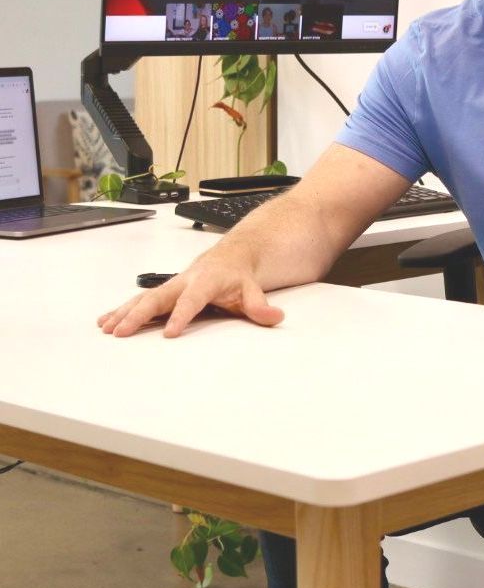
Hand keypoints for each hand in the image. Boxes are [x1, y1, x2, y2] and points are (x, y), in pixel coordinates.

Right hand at [97, 260, 284, 338]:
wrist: (233, 255)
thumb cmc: (239, 274)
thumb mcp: (253, 289)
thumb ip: (260, 305)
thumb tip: (274, 317)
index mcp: (206, 281)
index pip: (192, 300)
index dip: (181, 316)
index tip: (169, 332)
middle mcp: (185, 281)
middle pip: (158, 297)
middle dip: (138, 314)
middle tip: (121, 332)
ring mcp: (173, 285)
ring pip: (145, 298)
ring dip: (125, 312)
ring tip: (107, 328)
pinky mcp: (166, 290)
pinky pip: (141, 300)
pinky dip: (122, 309)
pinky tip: (105, 321)